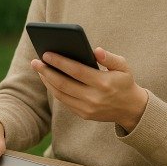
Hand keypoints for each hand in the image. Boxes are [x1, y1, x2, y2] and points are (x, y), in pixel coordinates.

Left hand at [30, 47, 147, 132]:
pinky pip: (64, 101)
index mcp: (104, 83)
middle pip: (63, 84)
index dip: (59, 62)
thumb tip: (95, 50)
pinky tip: (48, 79)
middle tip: (35, 61)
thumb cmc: (124, 81)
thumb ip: (110, 57)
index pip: (76, 71)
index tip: (46, 53)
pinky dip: (54, 90)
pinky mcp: (83, 114)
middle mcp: (94, 98)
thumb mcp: (123, 66)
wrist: (131, 108)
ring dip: (47, 81)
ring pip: (60, 94)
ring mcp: (87, 108)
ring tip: (39, 69)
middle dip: (47, 72)